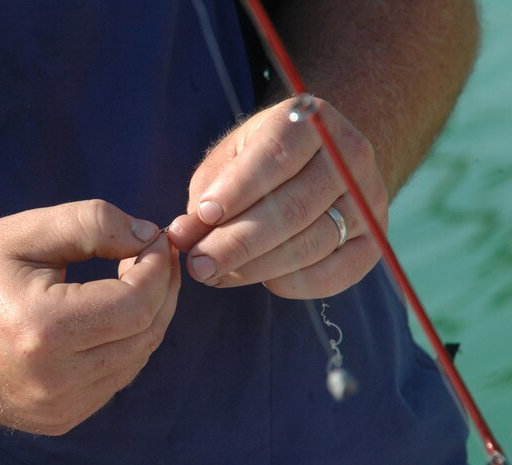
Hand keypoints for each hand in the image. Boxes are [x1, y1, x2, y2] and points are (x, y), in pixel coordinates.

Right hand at [0, 200, 179, 434]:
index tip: (156, 237)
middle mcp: (55, 381)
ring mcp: (57, 409)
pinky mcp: (57, 420)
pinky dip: (127, 342)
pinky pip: (115, 378)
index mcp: (45, 331)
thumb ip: (93, 224)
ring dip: (148, 315)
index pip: (139, 302)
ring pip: (137, 357)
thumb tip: (150, 236)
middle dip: (162, 288)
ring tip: (136, 277)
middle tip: (156, 254)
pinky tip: (113, 313)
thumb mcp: (23, 232)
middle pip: (146, 333)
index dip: (159, 265)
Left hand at [167, 97, 386, 297]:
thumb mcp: (228, 161)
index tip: (202, 216)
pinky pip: (337, 273)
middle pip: (294, 208)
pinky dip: (295, 283)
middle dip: (238, 242)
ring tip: (216, 274)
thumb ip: (206, 194)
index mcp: (308, 120)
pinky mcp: (374, 240)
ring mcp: (369, 199)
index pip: (276, 155)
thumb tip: (182, 235)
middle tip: (198, 264)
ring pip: (312, 243)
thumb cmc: (259, 162)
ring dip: (257, 267)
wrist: (317, 163)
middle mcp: (348, 155)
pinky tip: (264, 281)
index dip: (238, 189)